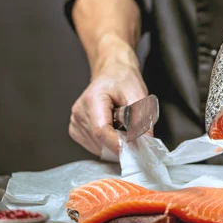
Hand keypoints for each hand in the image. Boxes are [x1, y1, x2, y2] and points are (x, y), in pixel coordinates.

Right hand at [69, 39, 149, 156]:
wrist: (112, 72)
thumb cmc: (123, 80)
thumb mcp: (138, 94)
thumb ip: (142, 118)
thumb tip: (146, 141)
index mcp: (92, 100)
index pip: (101, 131)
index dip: (118, 144)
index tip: (134, 150)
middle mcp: (79, 112)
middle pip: (100, 142)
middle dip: (120, 143)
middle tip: (134, 134)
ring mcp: (75, 122)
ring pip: (97, 147)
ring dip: (113, 143)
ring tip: (121, 125)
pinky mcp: (76, 130)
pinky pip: (94, 146)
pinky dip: (107, 143)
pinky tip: (112, 128)